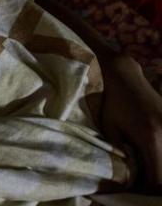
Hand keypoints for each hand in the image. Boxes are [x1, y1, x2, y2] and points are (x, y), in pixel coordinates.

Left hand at [100, 55, 161, 192]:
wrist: (127, 77)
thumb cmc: (114, 102)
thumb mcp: (110, 128)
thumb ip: (118, 152)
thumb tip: (125, 173)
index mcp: (150, 138)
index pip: (158, 177)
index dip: (148, 189)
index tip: (136, 189)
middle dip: (155, 182)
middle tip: (142, 182)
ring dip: (160, 168)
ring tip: (147, 168)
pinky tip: (153, 155)